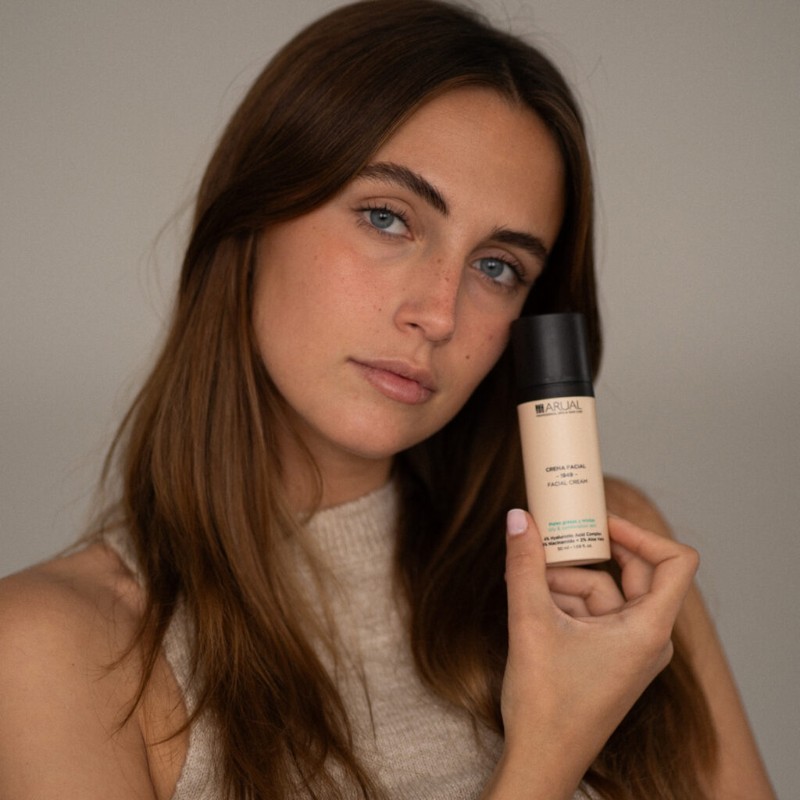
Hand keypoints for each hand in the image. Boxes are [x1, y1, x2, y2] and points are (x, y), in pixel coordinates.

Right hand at [492, 510, 698, 794]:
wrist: (541, 759)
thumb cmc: (547, 703)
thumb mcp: (530, 622)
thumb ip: (524, 565)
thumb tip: (518, 517)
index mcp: (648, 629)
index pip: (675, 561)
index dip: (642, 532)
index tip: (601, 522)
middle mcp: (649, 637)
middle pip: (634, 572)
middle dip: (589, 554)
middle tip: (554, 538)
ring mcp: (632, 649)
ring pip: (604, 592)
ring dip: (565, 582)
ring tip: (526, 583)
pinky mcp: (612, 657)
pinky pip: (595, 613)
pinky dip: (566, 602)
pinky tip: (532, 604)